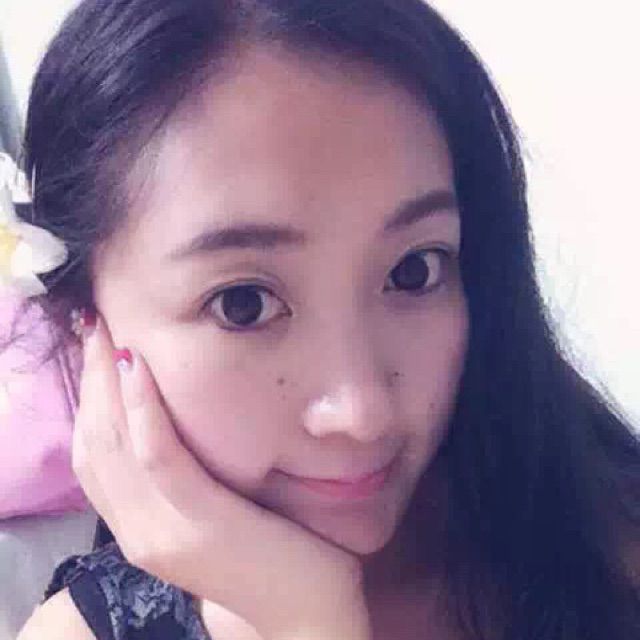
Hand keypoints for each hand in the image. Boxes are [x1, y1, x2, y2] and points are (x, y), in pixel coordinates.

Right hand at [72, 314, 370, 639]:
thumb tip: (183, 424)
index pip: (93, 455)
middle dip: (90, 379)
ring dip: (107, 384)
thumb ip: (189, 480)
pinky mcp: (199, 525)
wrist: (304, 615)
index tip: (96, 348)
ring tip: (110, 335)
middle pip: (94, 442)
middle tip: (95, 325)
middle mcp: (138, 531)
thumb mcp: (215, 513)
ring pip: (115, 445)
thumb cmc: (268, 553)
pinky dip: (144, 413)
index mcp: (140, 526)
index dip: (87, 399)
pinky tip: (139, 372)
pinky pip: (160, 459)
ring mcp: (163, 531)